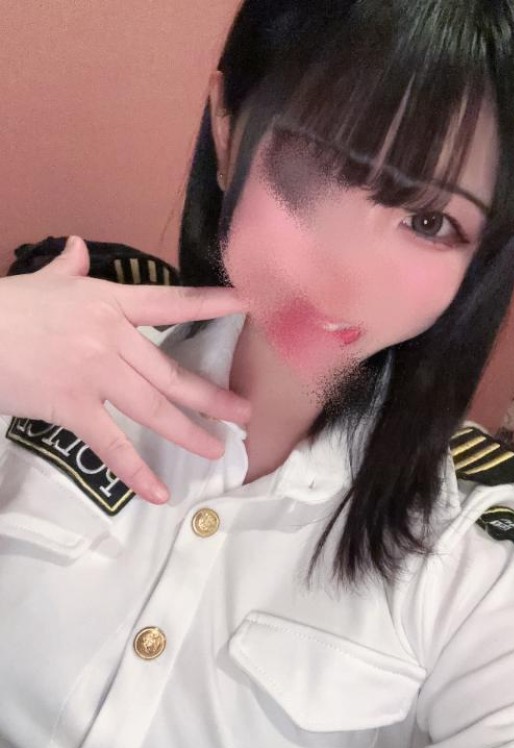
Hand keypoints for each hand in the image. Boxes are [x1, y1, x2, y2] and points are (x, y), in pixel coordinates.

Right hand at [0, 236, 250, 503]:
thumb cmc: (3, 307)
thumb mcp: (42, 283)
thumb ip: (67, 268)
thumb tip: (78, 246)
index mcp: (109, 303)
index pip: (171, 302)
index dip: (210, 303)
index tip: (247, 305)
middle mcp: (111, 337)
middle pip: (171, 372)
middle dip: (211, 396)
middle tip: (244, 413)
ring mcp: (95, 373)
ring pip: (154, 408)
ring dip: (189, 432)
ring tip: (217, 450)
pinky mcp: (72, 406)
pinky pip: (112, 444)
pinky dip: (136, 471)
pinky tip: (158, 493)